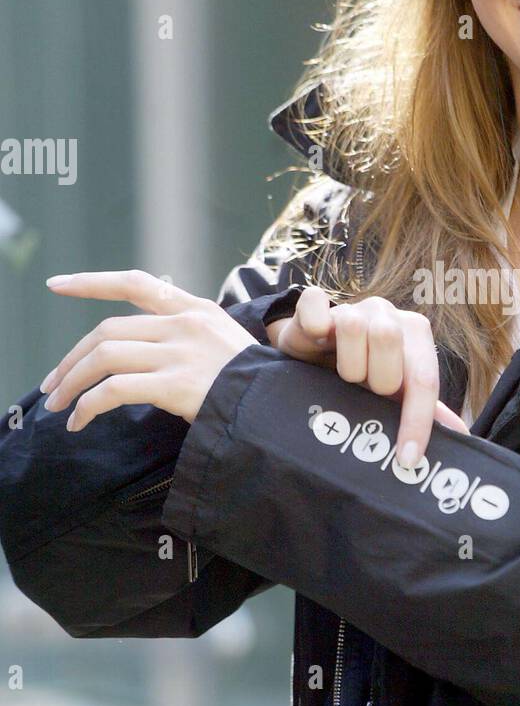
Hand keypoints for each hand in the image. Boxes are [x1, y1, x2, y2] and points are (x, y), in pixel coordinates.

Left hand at [39, 269, 258, 429]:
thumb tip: (144, 350)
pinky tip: (80, 422)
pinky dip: (88, 406)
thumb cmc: (254, 386)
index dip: (92, 282)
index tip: (57, 285)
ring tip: (58, 406)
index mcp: (197, 310)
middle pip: (107, 330)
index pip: (137, 283)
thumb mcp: (226, 346)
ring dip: (72, 382)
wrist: (281, 409)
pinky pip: (113, 390)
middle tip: (53, 384)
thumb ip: (189, 339)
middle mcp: (185, 324)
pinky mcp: (175, 384)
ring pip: (104, 356)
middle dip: (71, 358)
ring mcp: (180, 353)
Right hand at [266, 285, 468, 467]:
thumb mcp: (393, 393)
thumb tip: (459, 435)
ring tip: (342, 374)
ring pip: (353, 327)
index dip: (416, 420)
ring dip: (345, 362)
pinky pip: (314, 302)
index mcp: (414, 335)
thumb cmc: (361, 373)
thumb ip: (423, 409)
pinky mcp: (314, 302)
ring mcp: (352, 305)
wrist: (314, 351)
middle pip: (387, 340)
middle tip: (365, 389)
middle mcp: (387, 315)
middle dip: (375, 379)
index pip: (423, 377)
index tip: (406, 457)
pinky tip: (317, 337)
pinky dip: (315, 322)